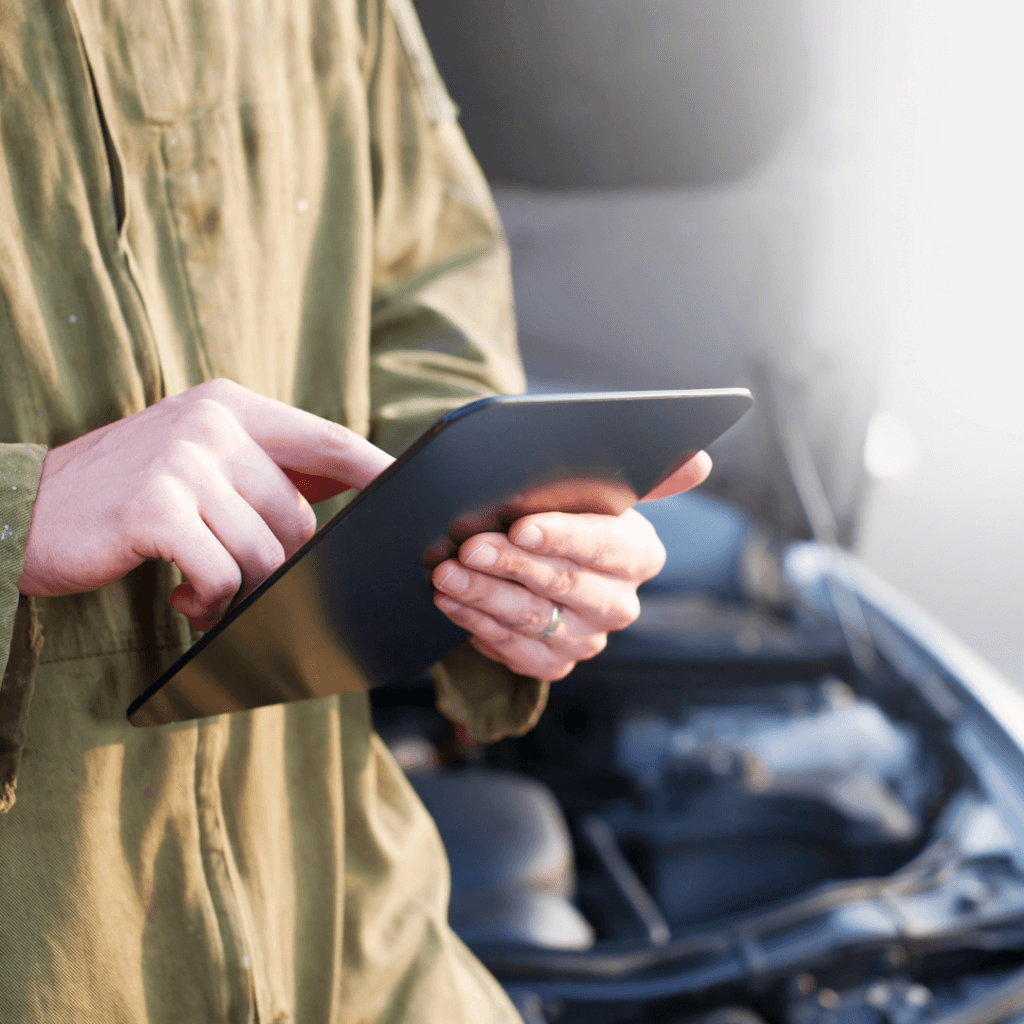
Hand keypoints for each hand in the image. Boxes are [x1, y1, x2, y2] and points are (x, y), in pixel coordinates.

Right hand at [19, 378, 393, 629]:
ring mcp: (183, 461)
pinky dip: (208, 601)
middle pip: (299, 517)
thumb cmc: (124, 496)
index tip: (415, 498)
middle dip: (276, 564)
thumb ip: (266, 470)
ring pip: (266, 553)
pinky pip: (222, 575)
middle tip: (233, 578)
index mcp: (233, 406)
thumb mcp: (197, 461)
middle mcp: (213, 423)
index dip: (378, 472)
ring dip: (240, 590)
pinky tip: (180, 595)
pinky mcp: (156, 508)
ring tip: (201, 589)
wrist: (24, 511)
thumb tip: (344, 491)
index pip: (329, 441)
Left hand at [431, 452, 711, 679]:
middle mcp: (620, 602)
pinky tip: (452, 605)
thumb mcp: (597, 489)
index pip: (602, 543)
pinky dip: (478, 627)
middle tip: (467, 549)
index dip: (561, 536)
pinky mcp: (556, 662)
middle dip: (510, 565)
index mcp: (638, 554)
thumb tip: (699, 461)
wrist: (540, 562)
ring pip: (533, 620)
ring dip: (484, 598)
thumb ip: (647, 474)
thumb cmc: (565, 514)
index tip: (521, 526)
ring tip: (445, 576)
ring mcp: (589, 638)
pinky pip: (516, 653)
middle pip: (563, 585)